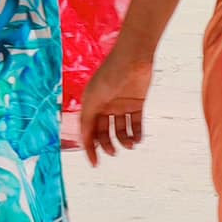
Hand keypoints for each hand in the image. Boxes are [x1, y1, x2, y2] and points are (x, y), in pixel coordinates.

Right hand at [80, 44, 153, 165]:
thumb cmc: (110, 74)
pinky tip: (137, 140)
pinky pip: (135, 124)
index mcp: (91, 105)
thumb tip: (84, 140)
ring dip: (123, 141)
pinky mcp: (137, 104)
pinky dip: (136, 134)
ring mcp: (121, 105)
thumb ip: (87, 119)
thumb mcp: (93, 98)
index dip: (90, 148)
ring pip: (120, 130)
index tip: (95, 163)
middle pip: (104, 133)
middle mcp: (105, 107)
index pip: (88, 131)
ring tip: (129, 145)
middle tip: (113, 152)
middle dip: (107, 145)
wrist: (133, 58)